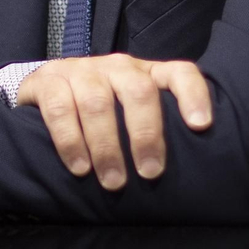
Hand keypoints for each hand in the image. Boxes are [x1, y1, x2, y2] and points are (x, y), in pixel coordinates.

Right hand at [15, 54, 211, 190]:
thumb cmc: (104, 112)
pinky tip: (79, 167)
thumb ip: (155, 130)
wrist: (47, 88)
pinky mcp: (47, 81)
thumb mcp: (132, 114)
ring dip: (106, 146)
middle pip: (138, 90)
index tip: (201, 126)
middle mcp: (116, 66)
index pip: (179, 73)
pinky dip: (69, 140)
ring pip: (96, 102)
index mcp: (146, 73)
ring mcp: (80, 70)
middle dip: (145, 134)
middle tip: (150, 173)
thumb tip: (188, 176)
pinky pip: (59, 108)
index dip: (193, 95)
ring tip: (114, 182)